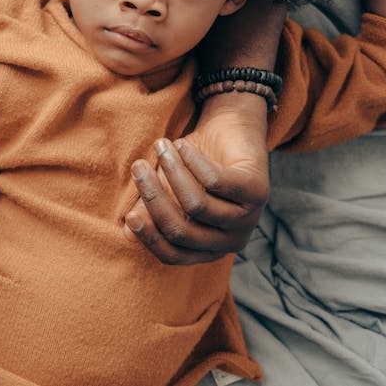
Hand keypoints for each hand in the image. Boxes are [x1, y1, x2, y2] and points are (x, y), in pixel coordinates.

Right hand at [124, 93, 269, 263]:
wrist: (228, 130)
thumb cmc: (192, 165)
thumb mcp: (165, 188)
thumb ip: (148, 210)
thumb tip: (127, 233)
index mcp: (207, 248)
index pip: (173, 254)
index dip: (149, 236)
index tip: (129, 215)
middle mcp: (230, 240)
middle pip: (183, 231)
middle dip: (154, 198)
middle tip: (138, 166)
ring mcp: (248, 219)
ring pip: (197, 205)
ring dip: (172, 171)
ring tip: (161, 146)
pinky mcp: (258, 192)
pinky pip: (215, 182)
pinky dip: (192, 161)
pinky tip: (182, 144)